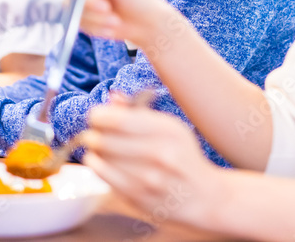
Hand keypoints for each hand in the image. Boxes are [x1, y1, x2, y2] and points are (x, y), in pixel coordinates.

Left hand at [81, 94, 224, 225]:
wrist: (204, 196)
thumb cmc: (183, 157)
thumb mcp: (170, 129)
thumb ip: (140, 112)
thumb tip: (112, 98)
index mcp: (169, 130)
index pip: (121, 119)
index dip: (100, 116)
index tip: (95, 116)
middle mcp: (161, 153)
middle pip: (108, 139)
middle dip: (94, 134)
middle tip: (91, 133)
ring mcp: (151, 178)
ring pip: (105, 159)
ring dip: (94, 151)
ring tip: (96, 148)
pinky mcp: (142, 197)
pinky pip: (108, 178)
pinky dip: (97, 168)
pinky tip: (97, 162)